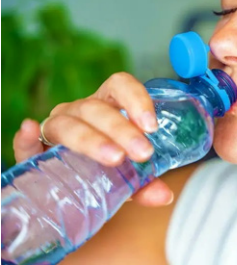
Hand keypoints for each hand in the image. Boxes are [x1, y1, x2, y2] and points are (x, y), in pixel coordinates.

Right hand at [13, 72, 172, 206]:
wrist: (72, 188)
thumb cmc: (103, 170)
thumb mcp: (128, 176)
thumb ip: (145, 183)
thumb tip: (165, 196)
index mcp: (107, 107)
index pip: (120, 86)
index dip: (136, 99)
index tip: (152, 126)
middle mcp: (81, 112)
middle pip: (97, 109)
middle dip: (122, 129)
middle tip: (142, 153)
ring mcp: (56, 127)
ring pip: (69, 124)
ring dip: (90, 139)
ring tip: (113, 157)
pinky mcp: (33, 150)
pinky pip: (26, 142)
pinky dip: (26, 138)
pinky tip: (29, 132)